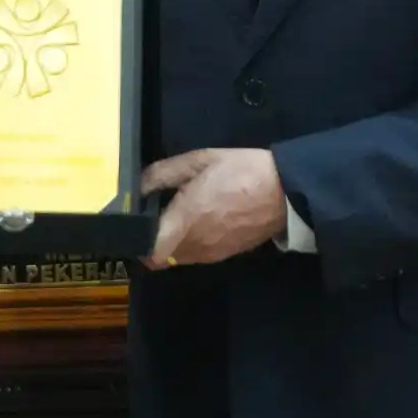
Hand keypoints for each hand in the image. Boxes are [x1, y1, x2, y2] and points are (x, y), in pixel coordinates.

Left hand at [140, 148, 286, 268]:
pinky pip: (198, 254)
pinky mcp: (226, 254)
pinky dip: (191, 243)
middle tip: (153, 216)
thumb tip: (138, 186)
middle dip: (152, 240)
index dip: (136, 244)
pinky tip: (199, 220)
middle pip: (161, 257)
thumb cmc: (240, 172)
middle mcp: (195, 245)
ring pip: (179, 257)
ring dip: (172, 242)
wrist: (284, 192)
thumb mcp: (199, 160)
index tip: (133, 226)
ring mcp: (212, 253)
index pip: (150, 253)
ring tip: (176, 216)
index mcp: (185, 221)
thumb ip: (163, 173)